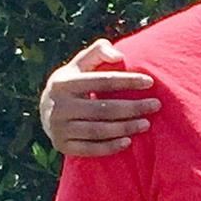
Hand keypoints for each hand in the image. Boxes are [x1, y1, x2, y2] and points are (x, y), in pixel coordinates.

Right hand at [41, 39, 158, 156]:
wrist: (44, 112)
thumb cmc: (72, 83)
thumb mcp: (79, 64)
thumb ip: (98, 51)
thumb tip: (119, 56)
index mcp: (64, 83)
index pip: (102, 81)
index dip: (127, 81)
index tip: (150, 82)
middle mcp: (59, 106)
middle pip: (104, 109)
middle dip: (133, 107)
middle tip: (155, 105)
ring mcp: (59, 128)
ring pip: (99, 130)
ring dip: (126, 128)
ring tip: (146, 124)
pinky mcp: (62, 146)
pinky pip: (90, 149)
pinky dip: (110, 147)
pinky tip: (128, 142)